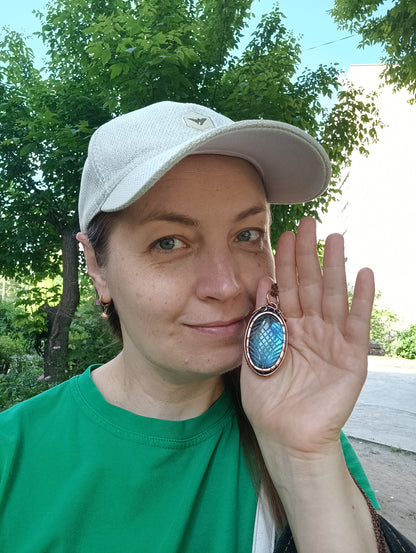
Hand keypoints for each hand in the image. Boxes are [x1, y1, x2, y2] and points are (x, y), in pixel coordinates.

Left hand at [241, 217, 374, 459]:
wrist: (285, 435)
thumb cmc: (266, 398)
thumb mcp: (253, 355)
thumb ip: (258, 321)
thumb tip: (262, 282)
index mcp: (285, 327)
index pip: (286, 286)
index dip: (284, 262)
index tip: (282, 234)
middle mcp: (310, 328)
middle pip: (311, 284)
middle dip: (309, 255)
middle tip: (309, 224)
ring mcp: (331, 340)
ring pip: (334, 296)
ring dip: (336, 267)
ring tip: (336, 239)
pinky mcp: (351, 357)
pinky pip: (357, 323)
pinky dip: (362, 299)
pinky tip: (365, 274)